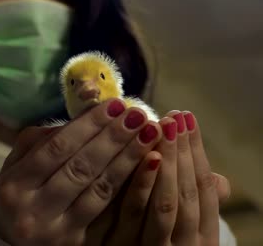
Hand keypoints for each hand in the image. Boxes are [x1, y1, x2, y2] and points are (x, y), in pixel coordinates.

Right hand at [0, 99, 162, 245]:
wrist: (15, 242)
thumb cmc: (18, 196)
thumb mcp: (15, 168)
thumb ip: (39, 141)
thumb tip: (82, 118)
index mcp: (13, 184)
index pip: (57, 148)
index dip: (88, 125)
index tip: (114, 105)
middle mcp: (31, 209)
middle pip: (80, 166)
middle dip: (113, 137)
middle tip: (138, 114)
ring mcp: (54, 229)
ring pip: (99, 188)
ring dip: (127, 158)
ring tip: (149, 133)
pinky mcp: (75, 242)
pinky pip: (107, 210)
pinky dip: (129, 185)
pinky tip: (147, 165)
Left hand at [103, 111, 228, 245]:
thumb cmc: (155, 238)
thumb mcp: (181, 226)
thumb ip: (195, 200)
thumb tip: (219, 179)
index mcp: (203, 237)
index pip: (204, 190)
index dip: (197, 153)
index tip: (188, 118)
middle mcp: (184, 245)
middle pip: (186, 194)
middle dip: (182, 152)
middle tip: (174, 116)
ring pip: (164, 204)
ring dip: (166, 163)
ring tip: (159, 128)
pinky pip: (131, 215)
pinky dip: (139, 184)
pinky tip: (143, 157)